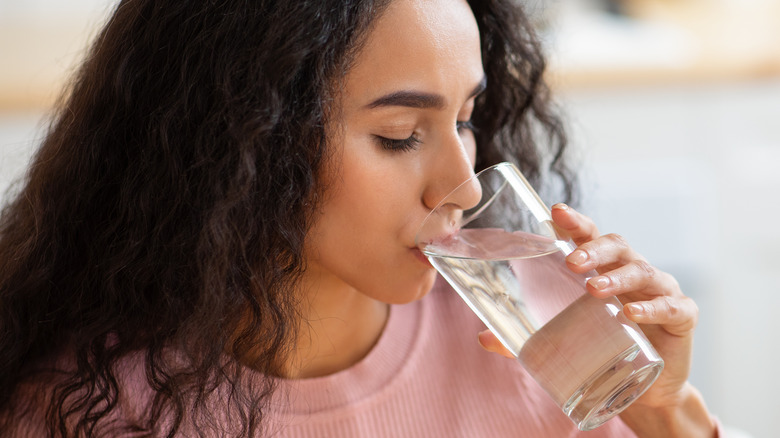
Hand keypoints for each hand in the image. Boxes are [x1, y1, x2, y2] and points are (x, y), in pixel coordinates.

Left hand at [478, 203, 697, 407]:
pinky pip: (672, 305)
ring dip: (617, 276)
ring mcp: (660, 291)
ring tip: (593, 289)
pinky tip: (632, 313)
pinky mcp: (683, 316)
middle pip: (617, 246)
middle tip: (571, 261)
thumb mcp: (563, 342)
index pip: (589, 236)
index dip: (575, 222)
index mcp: (603, 270)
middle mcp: (632, 273)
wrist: (645, 390)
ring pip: (642, 271)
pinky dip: (653, 307)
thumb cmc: (603, 350)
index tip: (556, 212)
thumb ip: (524, 339)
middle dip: (593, 248)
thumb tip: (482, 337)